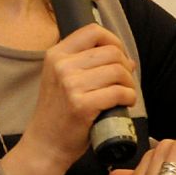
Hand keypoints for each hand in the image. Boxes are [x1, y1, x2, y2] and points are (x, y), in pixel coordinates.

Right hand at [13, 23, 138, 172]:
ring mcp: (70, 85)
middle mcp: (61, 66)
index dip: (114, 41)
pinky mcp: (82, 105)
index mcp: (56, 55)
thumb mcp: (62, 80)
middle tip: (124, 83)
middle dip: (126, 67)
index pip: (93, 31)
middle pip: (111, 52)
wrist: (45, 143)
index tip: (119, 57)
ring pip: (118, 71)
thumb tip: (127, 60)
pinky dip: (129, 98)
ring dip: (129, 84)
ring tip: (125, 95)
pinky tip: (126, 104)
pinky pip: (118, 92)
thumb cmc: (57, 112)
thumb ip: (87, 65)